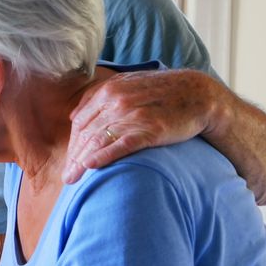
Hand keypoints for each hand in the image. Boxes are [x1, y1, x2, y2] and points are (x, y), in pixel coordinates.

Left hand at [62, 69, 223, 182]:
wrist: (198, 94)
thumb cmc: (162, 93)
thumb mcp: (128, 86)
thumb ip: (100, 98)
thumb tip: (73, 116)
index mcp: (108, 90)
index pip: (81, 121)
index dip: (72, 143)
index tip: (69, 161)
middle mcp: (116, 101)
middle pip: (86, 134)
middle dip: (73, 157)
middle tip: (67, 177)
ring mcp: (132, 115)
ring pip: (98, 140)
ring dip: (81, 162)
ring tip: (72, 180)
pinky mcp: (149, 129)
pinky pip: (120, 144)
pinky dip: (103, 156)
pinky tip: (90, 166)